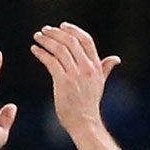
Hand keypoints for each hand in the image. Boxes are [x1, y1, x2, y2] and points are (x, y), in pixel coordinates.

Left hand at [31, 22, 119, 137]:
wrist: (84, 123)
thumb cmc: (89, 105)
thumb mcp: (99, 84)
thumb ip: (105, 69)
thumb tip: (115, 59)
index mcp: (96, 66)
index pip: (86, 40)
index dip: (73, 30)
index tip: (62, 26)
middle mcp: (87, 68)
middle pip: (71, 42)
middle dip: (56, 33)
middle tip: (44, 30)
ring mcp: (75, 74)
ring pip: (60, 49)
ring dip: (47, 40)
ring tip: (37, 37)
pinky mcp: (63, 82)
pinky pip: (51, 61)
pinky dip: (41, 53)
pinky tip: (34, 49)